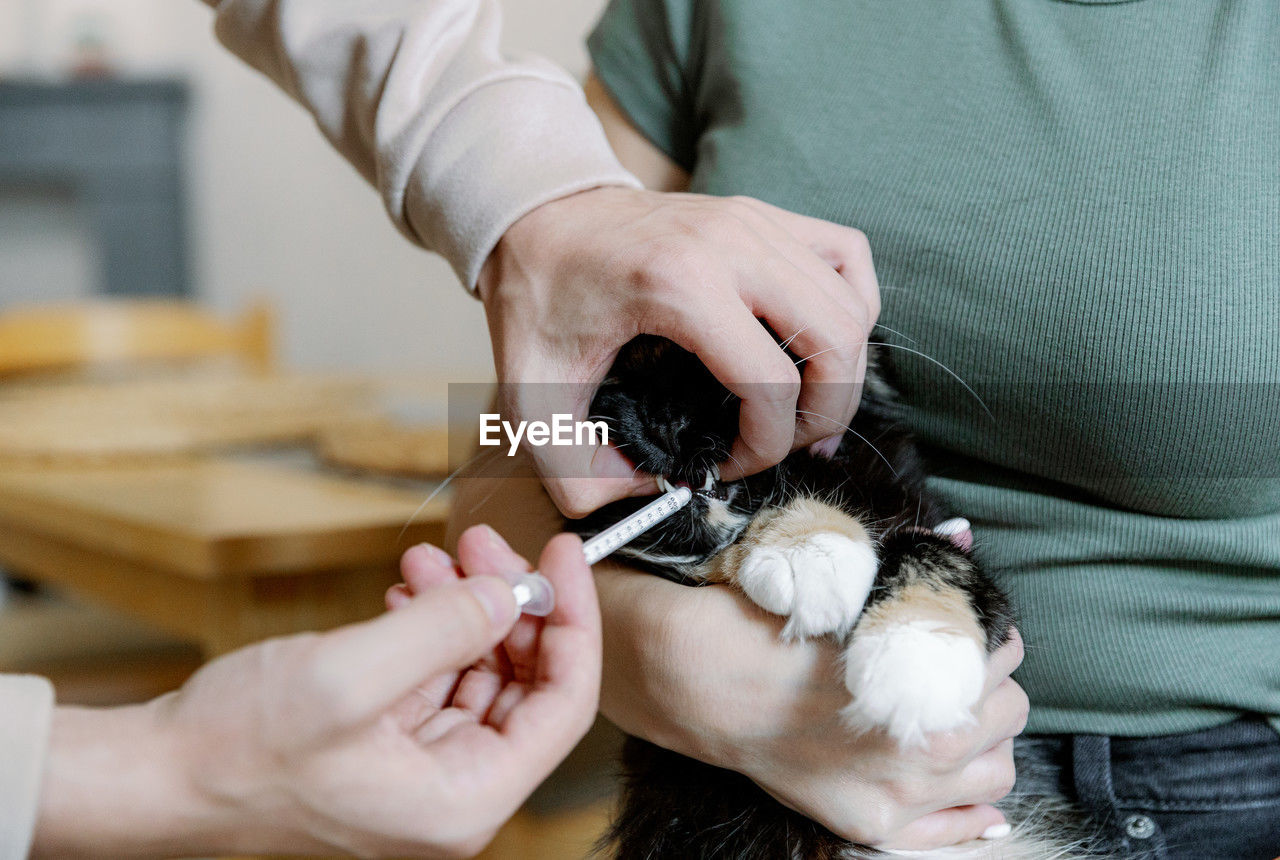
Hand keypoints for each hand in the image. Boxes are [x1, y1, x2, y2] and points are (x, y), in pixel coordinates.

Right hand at [32, 530, 600, 858]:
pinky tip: (407, 590)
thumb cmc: (235, 751)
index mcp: (464, 798)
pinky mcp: (386, 741)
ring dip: (465, 605)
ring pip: (478, 670)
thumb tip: (511, 593)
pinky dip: (430, 625)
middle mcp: (453, 790)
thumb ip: (444, 628)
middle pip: (524, 681)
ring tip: (432, 557)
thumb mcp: (351, 675)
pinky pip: (434, 674)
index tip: (561, 555)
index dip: (572, 622)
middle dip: (508, 602)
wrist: (154, 776)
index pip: (563, 704)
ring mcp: (419, 766)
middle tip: (481, 541)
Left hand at [478, 186, 879, 516]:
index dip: (765, 445)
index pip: (770, 382)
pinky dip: (851, 308)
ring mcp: (754, 222)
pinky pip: (846, 257)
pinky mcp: (764, 215)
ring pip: (851, 304)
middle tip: (790, 447)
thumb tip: (646, 498)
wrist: (535, 214)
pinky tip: (817, 344)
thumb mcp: (531, 396)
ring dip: (845, 371)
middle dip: (825, 415)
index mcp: (677, 284)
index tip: (726, 462)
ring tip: (808, 410)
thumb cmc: (537, 296)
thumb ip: (574, 470)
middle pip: (835, 341)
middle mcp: (729, 244)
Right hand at [596, 567, 1026, 849]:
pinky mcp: (872, 824)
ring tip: (950, 712)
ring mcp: (899, 794)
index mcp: (926, 676)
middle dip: (987, 680)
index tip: (960, 619)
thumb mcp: (843, 581)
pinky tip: (959, 777)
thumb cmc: (766, 620)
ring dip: (984, 737)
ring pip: (997, 770)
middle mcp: (926, 744)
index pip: (1000, 651)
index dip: (981, 628)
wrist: (697, 679)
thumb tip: (961, 542)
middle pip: (1010, 708)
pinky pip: (957, 829)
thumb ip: (911, 574)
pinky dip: (971, 804)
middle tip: (953, 662)